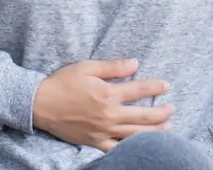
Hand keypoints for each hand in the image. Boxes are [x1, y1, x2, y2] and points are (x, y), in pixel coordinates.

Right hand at [31, 58, 173, 151]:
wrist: (40, 104)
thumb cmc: (62, 82)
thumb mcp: (86, 67)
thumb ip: (112, 67)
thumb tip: (135, 64)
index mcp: (108, 94)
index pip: (139, 90)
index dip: (155, 87)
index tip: (167, 86)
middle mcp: (109, 114)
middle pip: (143, 115)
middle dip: (161, 112)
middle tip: (172, 108)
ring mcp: (103, 130)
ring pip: (135, 133)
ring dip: (155, 131)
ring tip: (168, 128)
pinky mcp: (95, 141)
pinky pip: (117, 148)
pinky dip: (131, 147)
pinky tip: (141, 145)